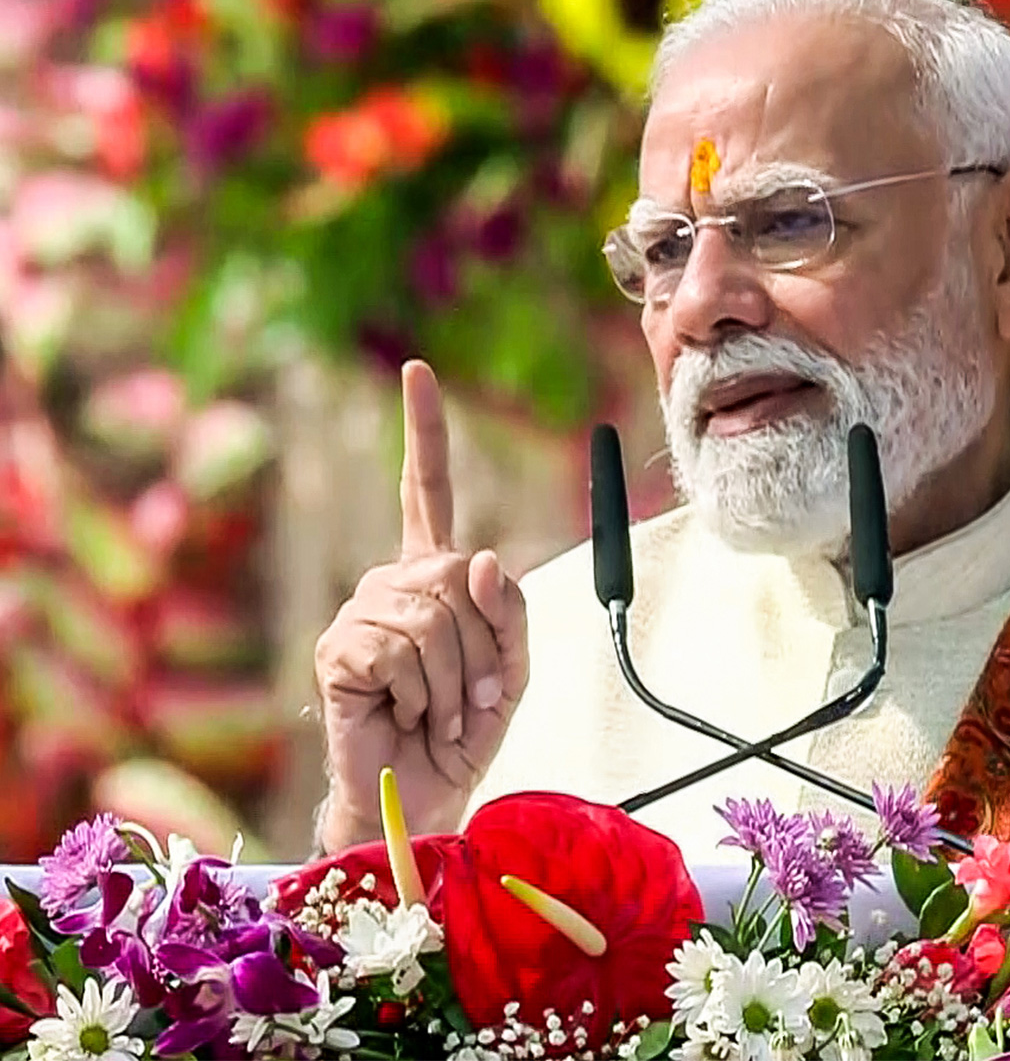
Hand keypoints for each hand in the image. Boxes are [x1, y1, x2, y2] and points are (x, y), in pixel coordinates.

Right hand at [313, 360, 529, 852]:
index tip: (418, 371)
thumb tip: (479, 556)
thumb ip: (509, 613)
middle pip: (458, 575)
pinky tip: (406, 714)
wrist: (423, 797)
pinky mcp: (339, 650)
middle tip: (471, 697)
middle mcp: (392, 583)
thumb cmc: (464, 731)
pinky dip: (424, 694)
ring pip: (436, 617)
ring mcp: (359, 612)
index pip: (427, 492)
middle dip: (484, 647)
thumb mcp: (512, 669)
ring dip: (457, 680)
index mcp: (433, 577)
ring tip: (439, 712)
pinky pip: (403, 650)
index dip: (424, 433)